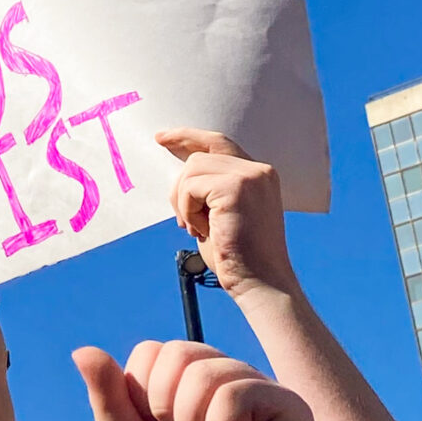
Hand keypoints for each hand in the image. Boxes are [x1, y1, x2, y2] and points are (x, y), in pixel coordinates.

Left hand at [72, 339, 322, 420]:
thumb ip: (110, 401)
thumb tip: (81, 350)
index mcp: (191, 387)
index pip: (151, 352)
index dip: (143, 398)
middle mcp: (228, 380)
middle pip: (175, 353)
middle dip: (166, 411)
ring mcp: (261, 391)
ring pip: (204, 371)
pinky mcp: (290, 408)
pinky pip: (236, 393)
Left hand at [157, 131, 296, 300]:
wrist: (260, 283)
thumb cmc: (237, 255)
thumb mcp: (221, 214)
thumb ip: (209, 189)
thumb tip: (178, 172)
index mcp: (259, 175)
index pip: (218, 143)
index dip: (188, 137)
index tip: (161, 137)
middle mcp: (259, 170)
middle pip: (198, 156)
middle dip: (180, 186)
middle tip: (183, 221)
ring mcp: (250, 177)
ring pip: (192, 169)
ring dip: (184, 202)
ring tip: (197, 228)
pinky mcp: (237, 188)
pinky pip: (191, 187)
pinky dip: (187, 210)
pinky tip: (202, 230)